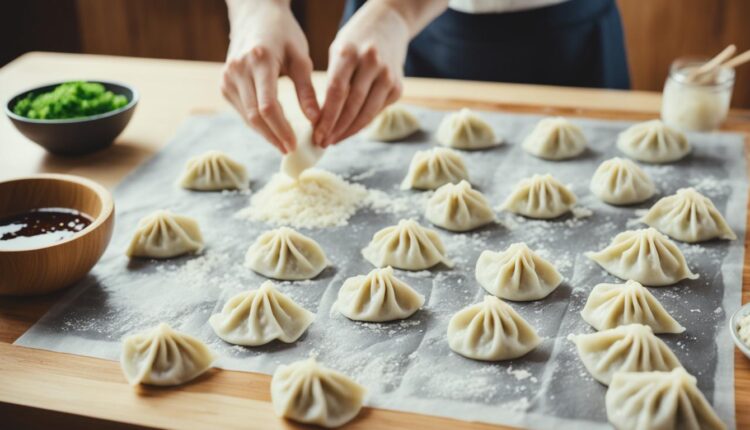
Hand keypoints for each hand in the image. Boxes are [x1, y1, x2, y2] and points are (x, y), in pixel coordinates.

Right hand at [222, 0, 318, 152]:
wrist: (254, 15)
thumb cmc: (283, 34)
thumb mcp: (300, 57)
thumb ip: (307, 90)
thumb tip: (316, 120)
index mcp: (260, 61)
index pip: (268, 107)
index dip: (281, 130)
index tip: (294, 145)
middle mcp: (238, 70)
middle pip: (255, 116)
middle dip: (273, 137)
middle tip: (289, 150)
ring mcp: (228, 77)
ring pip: (247, 117)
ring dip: (265, 133)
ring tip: (284, 144)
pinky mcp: (224, 84)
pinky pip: (242, 111)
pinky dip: (257, 123)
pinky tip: (272, 130)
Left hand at [314, 2, 410, 147]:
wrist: (388, 25)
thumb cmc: (354, 42)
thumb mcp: (337, 51)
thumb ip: (332, 81)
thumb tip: (320, 118)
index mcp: (349, 52)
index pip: (336, 92)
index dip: (326, 117)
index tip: (316, 134)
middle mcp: (371, 63)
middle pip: (352, 106)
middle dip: (336, 129)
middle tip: (323, 142)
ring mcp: (387, 75)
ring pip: (367, 113)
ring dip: (349, 131)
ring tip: (334, 141)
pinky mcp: (398, 87)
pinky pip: (377, 111)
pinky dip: (362, 123)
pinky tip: (349, 130)